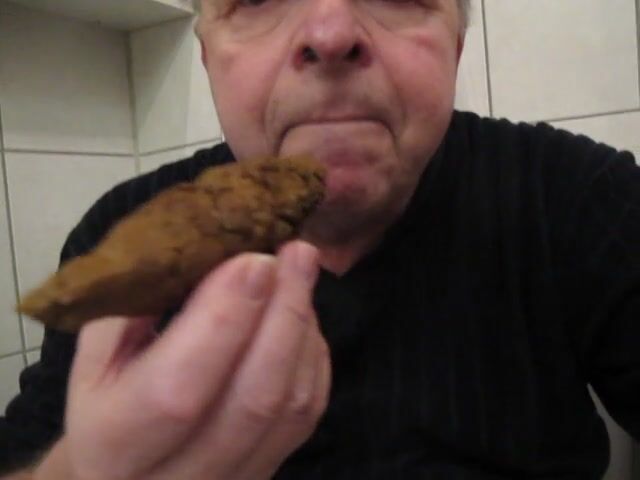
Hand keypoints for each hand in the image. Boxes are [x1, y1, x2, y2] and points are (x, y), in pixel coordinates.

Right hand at [35, 241, 330, 479]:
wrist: (123, 474)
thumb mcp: (94, 355)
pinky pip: (307, 414)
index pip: (178, 386)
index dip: (224, 319)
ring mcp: (232, 479)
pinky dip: (313, 356)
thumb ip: (135, 310)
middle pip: (253, 399)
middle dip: (283, 315)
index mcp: (114, 442)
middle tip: (298, 252)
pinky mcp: (268, 471)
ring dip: (303, 330)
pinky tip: (301, 316)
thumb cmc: (105, 402)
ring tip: (301, 273)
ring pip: (291, 408)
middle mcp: (179, 476)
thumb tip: (210, 252)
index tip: (255, 259)